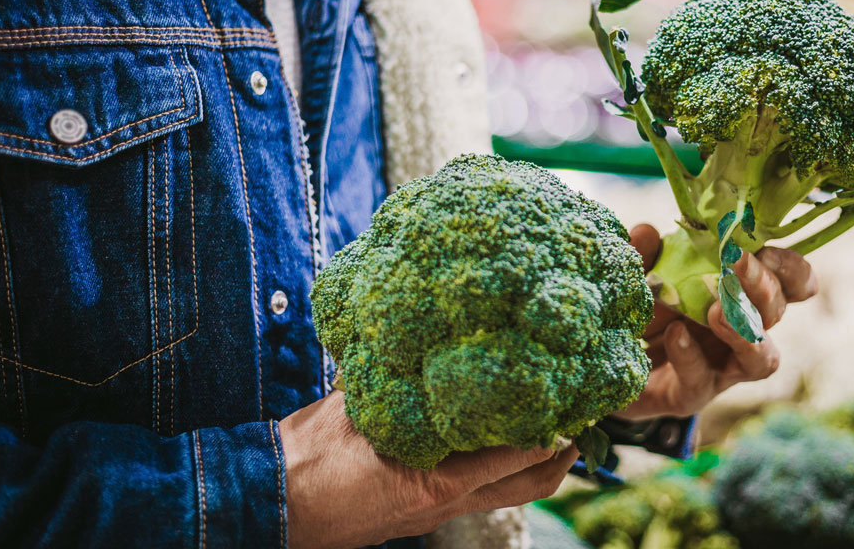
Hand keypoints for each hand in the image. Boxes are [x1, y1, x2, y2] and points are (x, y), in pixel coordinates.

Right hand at [280, 392, 579, 548]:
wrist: (276, 500)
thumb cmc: (310, 455)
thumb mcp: (356, 409)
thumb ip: (399, 384)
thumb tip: (425, 345)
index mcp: (437, 480)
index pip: (519, 453)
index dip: (551, 425)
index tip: (570, 393)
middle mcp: (449, 499)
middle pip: (531, 483)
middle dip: (562, 451)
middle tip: (578, 411)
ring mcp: (441, 508)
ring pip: (511, 491)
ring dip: (536, 460)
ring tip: (552, 420)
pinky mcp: (428, 507)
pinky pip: (482, 489)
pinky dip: (501, 465)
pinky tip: (497, 433)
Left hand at [617, 224, 817, 419]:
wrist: (606, 364)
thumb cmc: (640, 311)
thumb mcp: (639, 276)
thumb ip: (643, 253)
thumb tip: (647, 231)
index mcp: (742, 295)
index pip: (790, 283)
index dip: (790, 268)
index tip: (765, 250)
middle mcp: (743, 333)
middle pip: (776, 313)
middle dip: (763, 286)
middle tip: (736, 263)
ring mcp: (721, 368)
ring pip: (761, 359)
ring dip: (745, 333)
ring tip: (718, 312)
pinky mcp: (691, 396)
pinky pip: (702, 381)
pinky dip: (691, 356)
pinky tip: (676, 336)